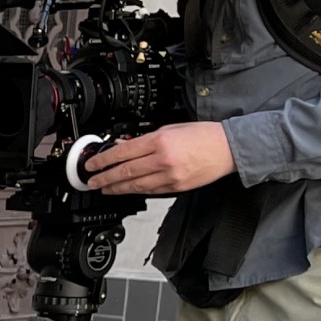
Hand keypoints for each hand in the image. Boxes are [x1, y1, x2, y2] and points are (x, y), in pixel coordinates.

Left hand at [80, 122, 234, 195]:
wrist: (229, 148)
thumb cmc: (204, 136)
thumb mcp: (171, 128)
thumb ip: (145, 138)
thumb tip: (124, 145)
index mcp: (160, 141)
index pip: (122, 152)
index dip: (103, 160)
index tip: (92, 164)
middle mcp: (162, 160)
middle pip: (125, 172)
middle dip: (104, 178)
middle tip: (91, 182)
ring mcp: (169, 176)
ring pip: (135, 185)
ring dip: (116, 188)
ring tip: (104, 188)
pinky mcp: (176, 187)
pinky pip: (150, 191)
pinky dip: (135, 190)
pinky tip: (126, 190)